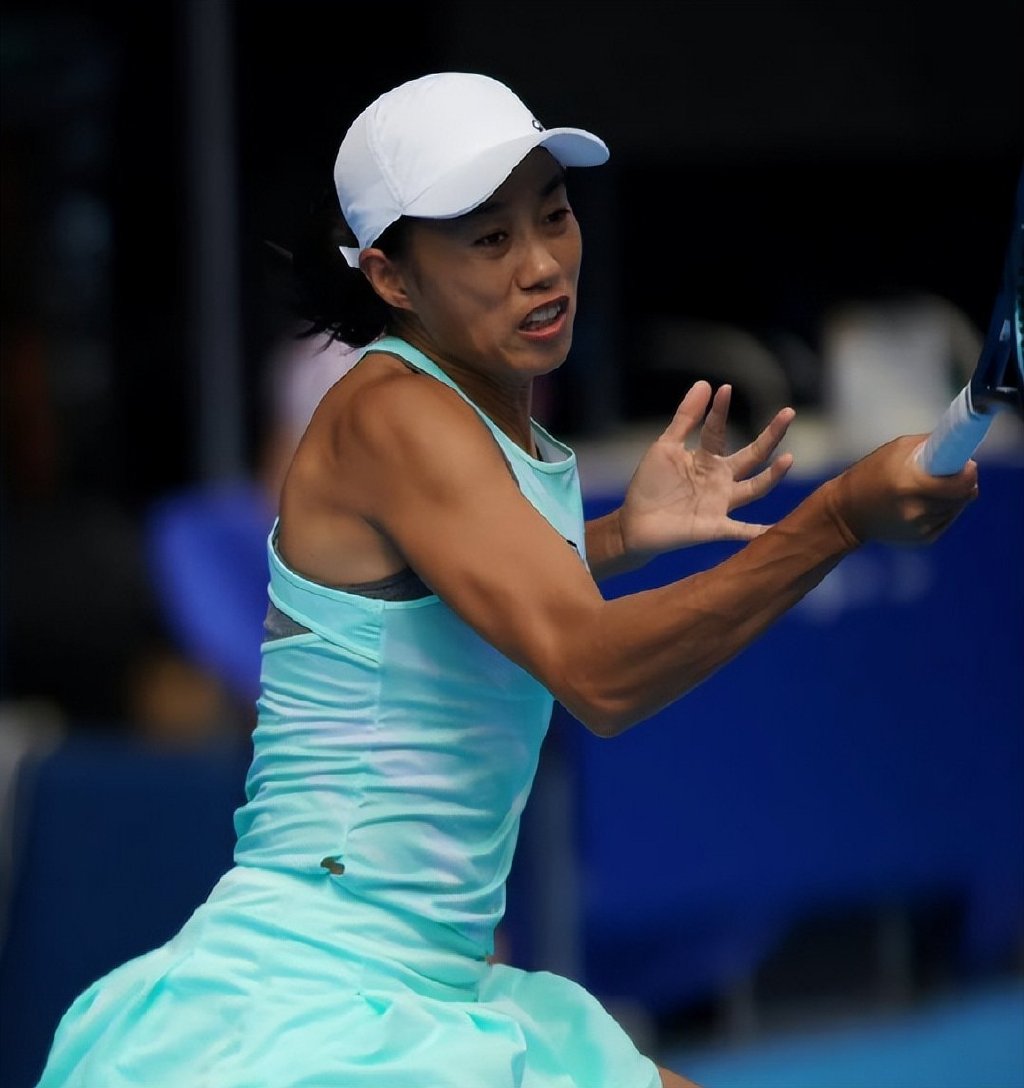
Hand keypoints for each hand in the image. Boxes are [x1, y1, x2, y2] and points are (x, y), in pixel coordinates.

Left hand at [617, 381, 794, 561]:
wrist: (635, 524)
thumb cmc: (650, 485)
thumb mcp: (665, 447)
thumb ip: (685, 419)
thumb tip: (704, 383)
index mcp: (706, 459)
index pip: (718, 431)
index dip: (720, 411)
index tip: (724, 388)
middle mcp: (720, 479)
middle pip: (752, 455)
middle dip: (770, 435)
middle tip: (789, 412)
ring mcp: (721, 503)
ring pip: (755, 488)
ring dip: (772, 476)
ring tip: (789, 458)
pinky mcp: (715, 527)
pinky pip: (743, 530)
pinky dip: (760, 531)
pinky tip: (779, 529)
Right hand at [826, 435, 978, 544]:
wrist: (846, 513)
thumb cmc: (871, 473)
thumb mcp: (897, 450)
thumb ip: (932, 448)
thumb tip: (963, 456)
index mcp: (909, 485)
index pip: (959, 483)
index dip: (968, 473)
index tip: (968, 466)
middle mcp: (916, 510)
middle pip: (963, 495)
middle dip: (962, 483)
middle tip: (950, 473)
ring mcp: (920, 528)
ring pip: (956, 507)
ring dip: (951, 497)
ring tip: (926, 489)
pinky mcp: (923, 540)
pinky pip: (946, 520)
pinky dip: (941, 511)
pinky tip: (921, 505)